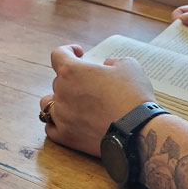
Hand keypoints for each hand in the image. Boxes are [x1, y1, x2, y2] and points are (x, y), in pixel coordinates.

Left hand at [40, 45, 154, 155]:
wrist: (139, 131)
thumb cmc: (134, 96)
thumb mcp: (129, 67)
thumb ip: (113, 62)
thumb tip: (107, 66)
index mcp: (72, 71)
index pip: (58, 55)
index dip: (68, 51)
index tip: (79, 53)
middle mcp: (62, 92)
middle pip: (58, 81)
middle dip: (73, 80)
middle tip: (90, 85)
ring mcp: (62, 116)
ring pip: (48, 105)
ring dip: (58, 101)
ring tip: (71, 103)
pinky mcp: (66, 137)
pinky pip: (51, 128)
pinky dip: (57, 123)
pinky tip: (66, 122)